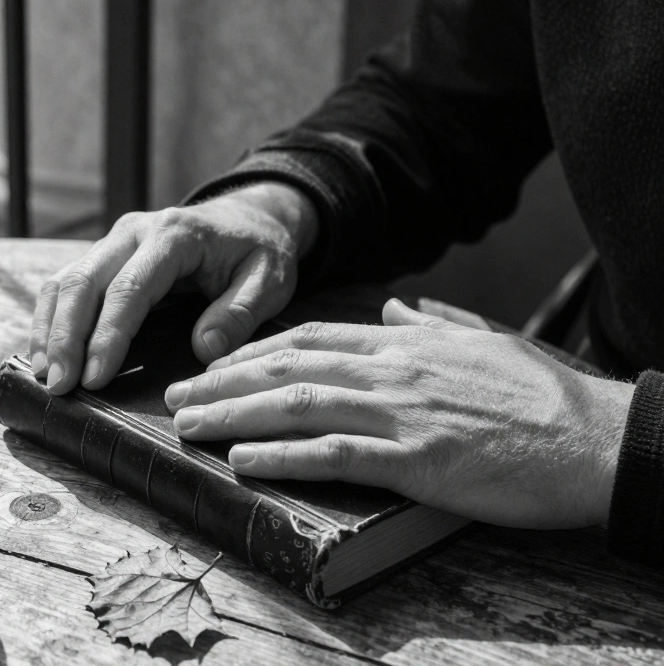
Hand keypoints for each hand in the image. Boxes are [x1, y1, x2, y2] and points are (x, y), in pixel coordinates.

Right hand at [31, 182, 318, 394]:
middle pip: (84, 283)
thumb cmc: (258, 251)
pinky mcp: (105, 255)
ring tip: (44, 376)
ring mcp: (114, 242)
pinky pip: (66, 283)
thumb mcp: (270, 280)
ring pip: (66, 281)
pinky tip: (46, 353)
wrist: (249, 217)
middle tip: (59, 385)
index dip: (108, 335)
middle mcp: (134, 232)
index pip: (129, 289)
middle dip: (65, 337)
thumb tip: (204, 350)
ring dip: (50, 330)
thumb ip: (240, 313)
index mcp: (174, 236)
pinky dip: (51, 318)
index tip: (95, 377)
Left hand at [165, 299, 633, 528]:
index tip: (214, 365)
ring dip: (232, 415)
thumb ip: (428, 326)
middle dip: (222, 382)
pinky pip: (334, 455)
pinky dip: (282, 456)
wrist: (595, 438)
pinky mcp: (417, 461)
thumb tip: (397, 309)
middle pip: (287, 369)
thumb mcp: (479, 343)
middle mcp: (392, 371)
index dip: (252, 352)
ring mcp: (402, 415)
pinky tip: (243, 459)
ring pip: (296, 407)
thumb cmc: (540, 396)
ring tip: (189, 427)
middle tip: (176, 398)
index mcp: (404, 344)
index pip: (309, 338)